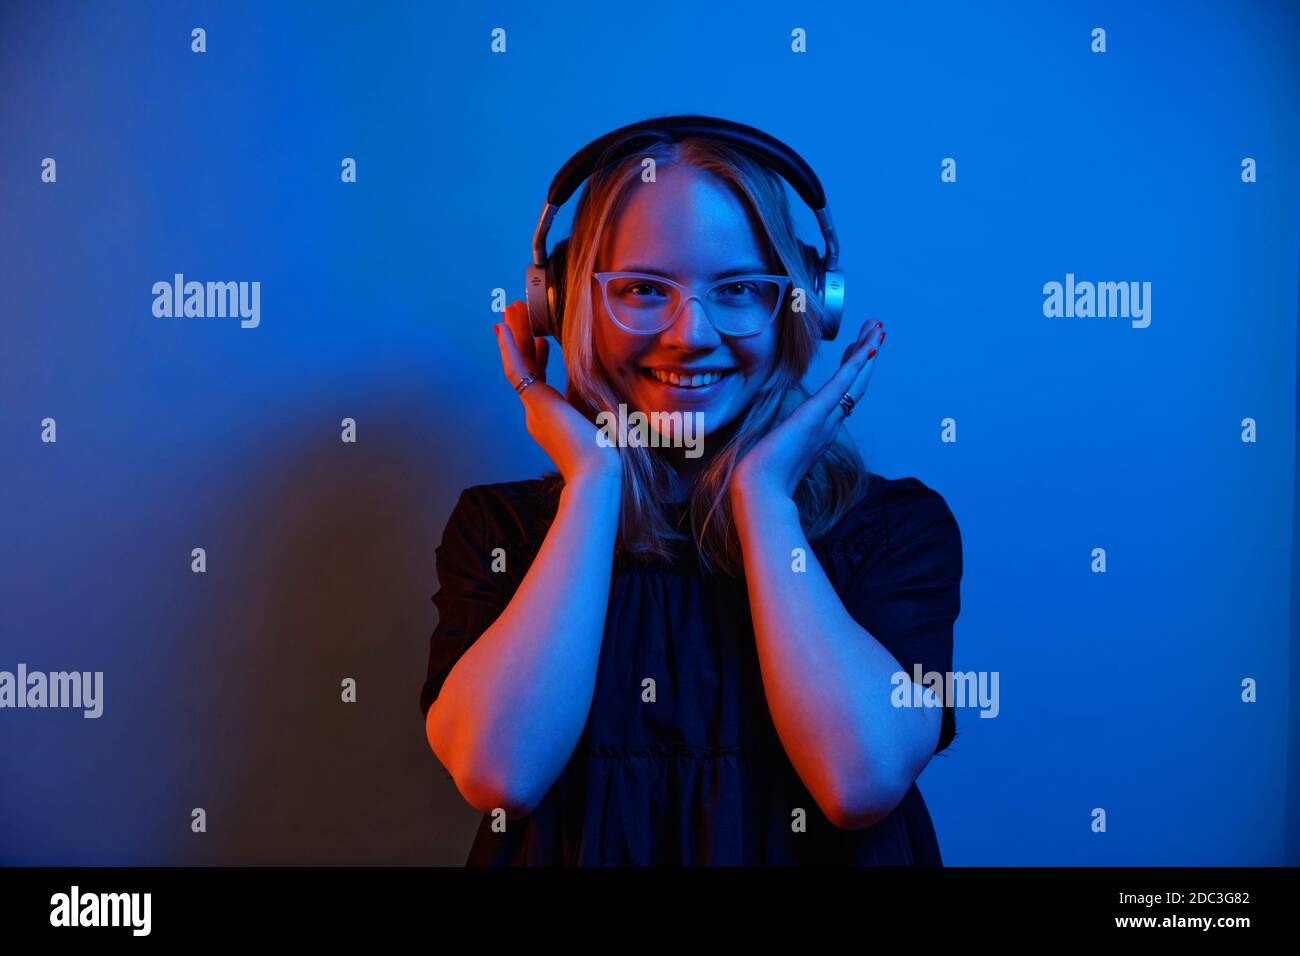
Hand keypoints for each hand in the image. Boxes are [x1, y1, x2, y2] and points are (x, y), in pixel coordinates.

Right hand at [494, 300, 620, 484]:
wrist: (597, 471)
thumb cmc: (606, 454)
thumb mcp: (601, 420)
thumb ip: (596, 402)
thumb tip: (608, 385)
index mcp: (550, 418)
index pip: (539, 379)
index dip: (536, 356)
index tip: (538, 337)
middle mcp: (536, 413)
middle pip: (525, 367)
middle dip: (521, 338)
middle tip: (515, 314)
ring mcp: (533, 409)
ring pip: (518, 364)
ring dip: (514, 335)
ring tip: (511, 309)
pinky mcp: (534, 404)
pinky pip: (516, 370)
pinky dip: (509, 348)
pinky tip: (504, 328)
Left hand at [730, 318, 884, 506]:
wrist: (761, 493)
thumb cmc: (764, 478)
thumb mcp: (774, 453)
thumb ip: (783, 443)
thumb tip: (778, 437)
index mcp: (820, 432)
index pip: (841, 396)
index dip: (853, 372)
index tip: (859, 350)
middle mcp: (828, 426)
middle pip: (854, 386)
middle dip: (865, 357)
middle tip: (877, 331)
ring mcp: (824, 422)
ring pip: (853, 382)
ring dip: (866, 354)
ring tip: (878, 329)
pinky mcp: (815, 417)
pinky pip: (840, 388)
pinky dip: (854, 368)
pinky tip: (866, 349)